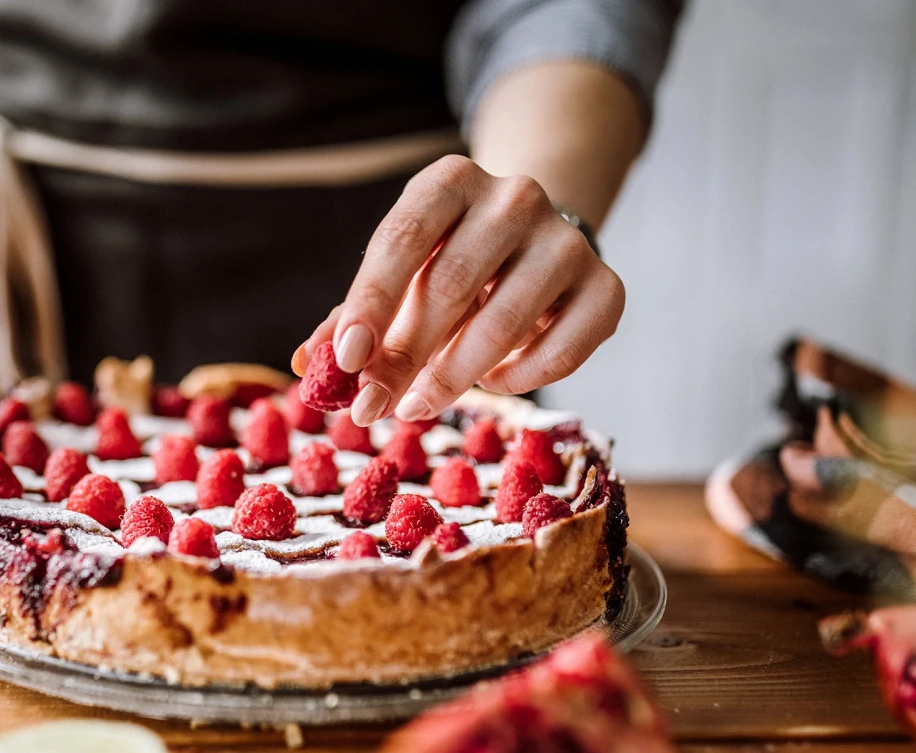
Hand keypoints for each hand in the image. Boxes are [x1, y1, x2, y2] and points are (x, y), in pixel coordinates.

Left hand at [293, 155, 623, 426]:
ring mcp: (566, 240)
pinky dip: (521, 378)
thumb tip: (309, 365)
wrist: (532, 243)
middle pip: (452, 283)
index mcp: (451, 181)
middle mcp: (515, 197)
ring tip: (420, 404)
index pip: (403, 238)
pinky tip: (493, 381)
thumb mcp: (397, 281)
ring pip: (507, 320)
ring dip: (456, 375)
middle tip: (372, 408)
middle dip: (406, 356)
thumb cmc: (445, 266)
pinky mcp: (606, 286)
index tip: (346, 360)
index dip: (371, 302)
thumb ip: (353, 320)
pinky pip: (564, 347)